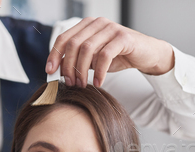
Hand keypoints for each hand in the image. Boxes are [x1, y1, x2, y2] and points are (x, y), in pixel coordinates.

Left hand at [46, 17, 174, 87]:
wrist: (145, 55)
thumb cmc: (117, 57)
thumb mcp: (92, 60)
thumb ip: (76, 61)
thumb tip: (55, 70)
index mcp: (86, 26)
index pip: (64, 39)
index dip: (54, 55)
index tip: (49, 72)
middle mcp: (97, 23)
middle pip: (73, 45)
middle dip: (68, 67)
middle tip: (70, 83)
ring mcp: (110, 28)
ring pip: (87, 49)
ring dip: (82, 70)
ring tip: (83, 84)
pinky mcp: (123, 37)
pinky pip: (104, 55)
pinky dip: (99, 72)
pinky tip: (99, 82)